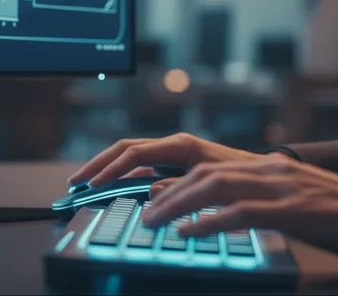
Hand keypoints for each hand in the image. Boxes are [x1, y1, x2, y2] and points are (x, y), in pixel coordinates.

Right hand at [67, 132, 265, 189]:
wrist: (262, 174)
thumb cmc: (241, 175)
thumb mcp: (211, 182)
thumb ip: (180, 187)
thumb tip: (152, 194)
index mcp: (180, 145)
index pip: (134, 153)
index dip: (110, 169)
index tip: (92, 184)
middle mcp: (173, 145)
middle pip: (125, 149)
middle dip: (99, 164)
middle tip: (76, 182)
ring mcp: (172, 153)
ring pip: (131, 156)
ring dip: (107, 168)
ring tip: (86, 183)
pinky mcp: (174, 164)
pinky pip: (142, 166)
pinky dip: (122, 174)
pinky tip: (112, 186)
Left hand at [140, 154, 337, 263]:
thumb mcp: (300, 206)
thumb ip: (265, 206)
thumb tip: (227, 219)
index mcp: (272, 168)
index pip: (211, 167)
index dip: (175, 180)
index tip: (147, 197)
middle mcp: (273, 169)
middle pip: (204, 173)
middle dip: (166, 191)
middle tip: (140, 213)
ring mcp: (285, 187)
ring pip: (216, 187)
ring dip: (178, 204)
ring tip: (152, 222)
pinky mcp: (296, 210)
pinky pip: (243, 212)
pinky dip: (210, 221)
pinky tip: (189, 231)